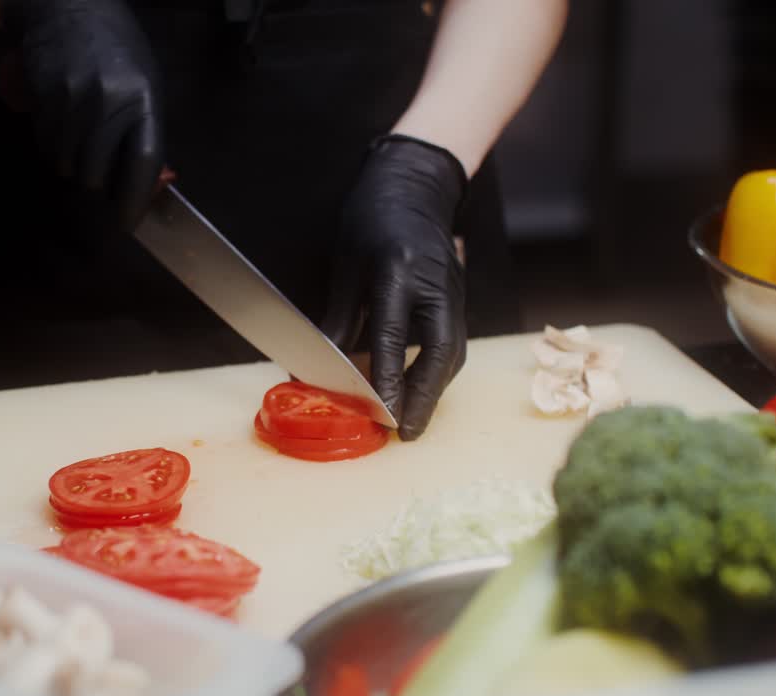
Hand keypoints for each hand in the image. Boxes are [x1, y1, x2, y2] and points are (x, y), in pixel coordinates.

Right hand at [0, 0, 163, 230]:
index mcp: (143, 100)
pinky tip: (63, 137)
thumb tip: (139, 182)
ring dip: (74, 173)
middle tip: (100, 196)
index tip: (126, 225)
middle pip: (97, 175)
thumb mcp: (146, 82)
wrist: (67, 6)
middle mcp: (107, 103)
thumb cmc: (117, 47)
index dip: (133, 202)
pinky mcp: (42, 100)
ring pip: (68, 166)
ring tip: (81, 158)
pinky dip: (56, 153)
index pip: (141, 164)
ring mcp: (71, 102)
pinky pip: (48, 147)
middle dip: (98, 193)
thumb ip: (144, 129)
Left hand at [321, 134, 468, 440]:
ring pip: (452, 351)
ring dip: (433, 389)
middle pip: (440, 350)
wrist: (415, 183)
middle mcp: (435, 283)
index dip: (389, 377)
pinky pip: (453, 341)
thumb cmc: (371, 217)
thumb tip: (316, 367)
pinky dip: (437, 370)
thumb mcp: (345, 264)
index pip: (394, 334)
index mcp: (399, 269)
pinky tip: (420, 389)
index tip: (384, 413)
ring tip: (413, 421)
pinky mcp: (458, 296)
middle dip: (425, 396)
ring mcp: (453, 289)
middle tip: (408, 432)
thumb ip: (337, 318)